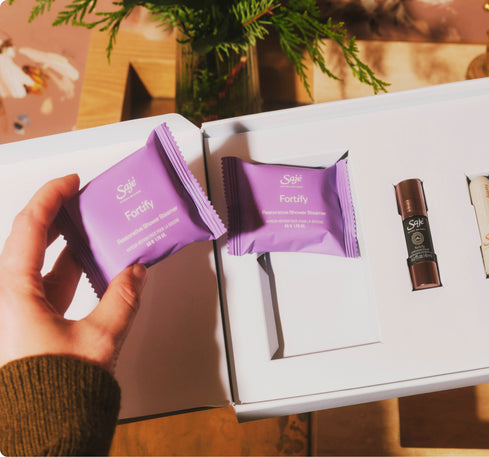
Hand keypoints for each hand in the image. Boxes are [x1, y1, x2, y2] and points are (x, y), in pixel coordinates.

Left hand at [0, 174, 146, 372]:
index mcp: (16, 291)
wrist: (48, 424)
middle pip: (31, 239)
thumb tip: (135, 272)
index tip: (71, 182)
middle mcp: (12, 295)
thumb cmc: (59, 386)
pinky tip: (97, 265)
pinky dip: (74, 269)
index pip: (30, 228)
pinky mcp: (36, 321)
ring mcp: (22, 308)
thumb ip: (122, 298)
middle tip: (81, 199)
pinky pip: (52, 283)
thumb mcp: (100, 336)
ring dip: (68, 243)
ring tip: (94, 227)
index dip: (50, 198)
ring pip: (43, 262)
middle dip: (58, 215)